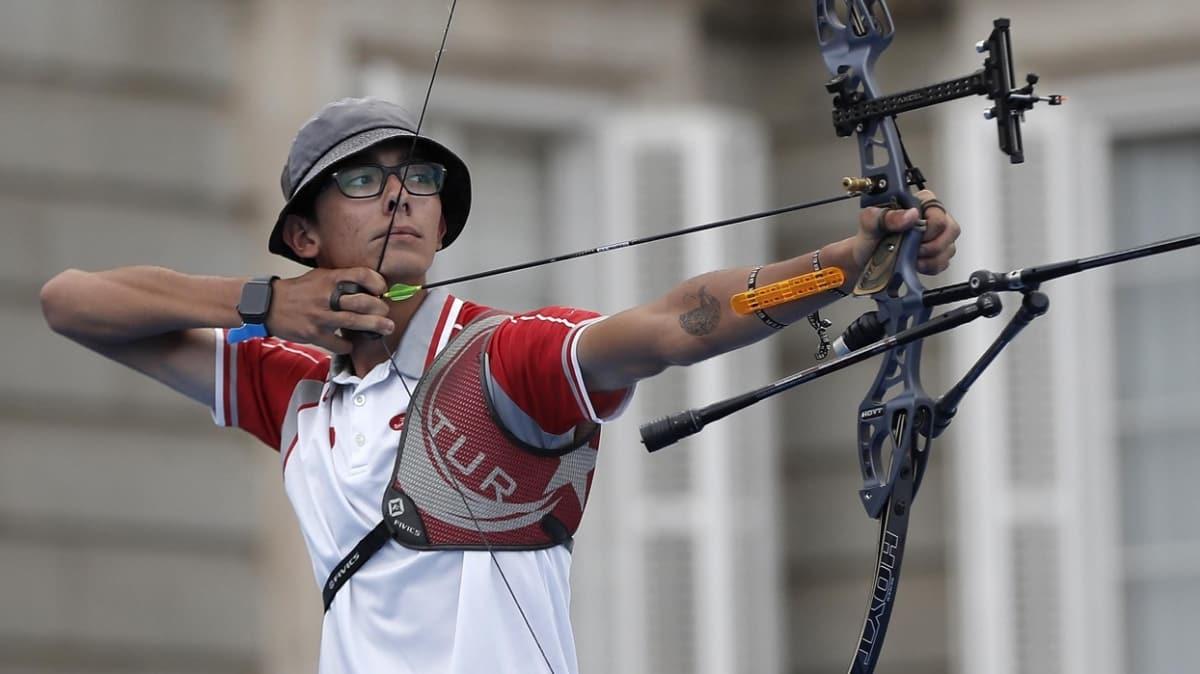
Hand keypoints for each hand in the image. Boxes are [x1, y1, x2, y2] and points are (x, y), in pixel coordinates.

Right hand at [266, 267, 393, 353]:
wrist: (268, 304)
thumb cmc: (297, 291)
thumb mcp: (319, 276)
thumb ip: (340, 280)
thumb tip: (367, 287)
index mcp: (329, 279)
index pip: (361, 275)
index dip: (377, 282)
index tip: (382, 290)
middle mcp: (326, 296)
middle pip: (363, 302)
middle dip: (381, 309)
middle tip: (386, 314)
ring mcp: (320, 316)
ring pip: (355, 322)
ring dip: (375, 326)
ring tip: (386, 328)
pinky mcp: (314, 334)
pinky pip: (338, 343)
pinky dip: (348, 346)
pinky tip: (350, 344)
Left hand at [851, 189, 960, 274]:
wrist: (863, 259)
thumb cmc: (869, 236)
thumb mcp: (870, 222)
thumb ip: (888, 215)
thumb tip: (911, 215)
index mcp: (918, 201)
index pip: (938, 210)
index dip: (929, 226)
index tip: (913, 235)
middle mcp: (931, 216)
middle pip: (950, 229)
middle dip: (930, 245)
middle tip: (911, 248)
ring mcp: (937, 236)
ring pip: (949, 248)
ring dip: (930, 258)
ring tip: (911, 257)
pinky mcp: (937, 254)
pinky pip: (944, 263)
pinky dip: (930, 267)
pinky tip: (916, 264)